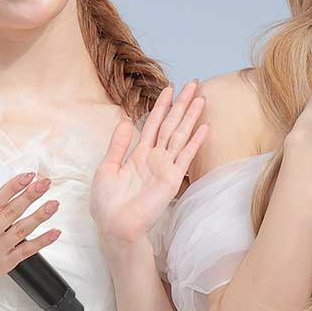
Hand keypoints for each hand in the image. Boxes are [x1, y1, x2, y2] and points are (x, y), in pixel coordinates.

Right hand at [0, 173, 60, 310]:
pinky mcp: (2, 266)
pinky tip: (54, 232)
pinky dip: (42, 242)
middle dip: (30, 196)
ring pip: (22, 230)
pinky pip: (26, 251)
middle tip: (44, 183)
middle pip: (11, 213)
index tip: (25, 177)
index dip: (12, 188)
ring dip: (40, 215)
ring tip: (53, 203)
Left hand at [91, 83, 208, 246]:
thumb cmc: (108, 203)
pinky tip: (204, 127)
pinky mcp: (172, 179)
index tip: (170, 89)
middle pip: (170, 124)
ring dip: (190, 117)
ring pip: (179, 135)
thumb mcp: (107, 168)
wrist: (115, 226)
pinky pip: (185, 156)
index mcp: (138, 154)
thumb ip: (118, 145)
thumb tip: (124, 121)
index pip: (153, 123)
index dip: (161, 106)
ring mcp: (165, 167)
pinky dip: (195, 142)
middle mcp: (155, 157)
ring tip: (201, 98)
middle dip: (181, 104)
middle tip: (193, 84)